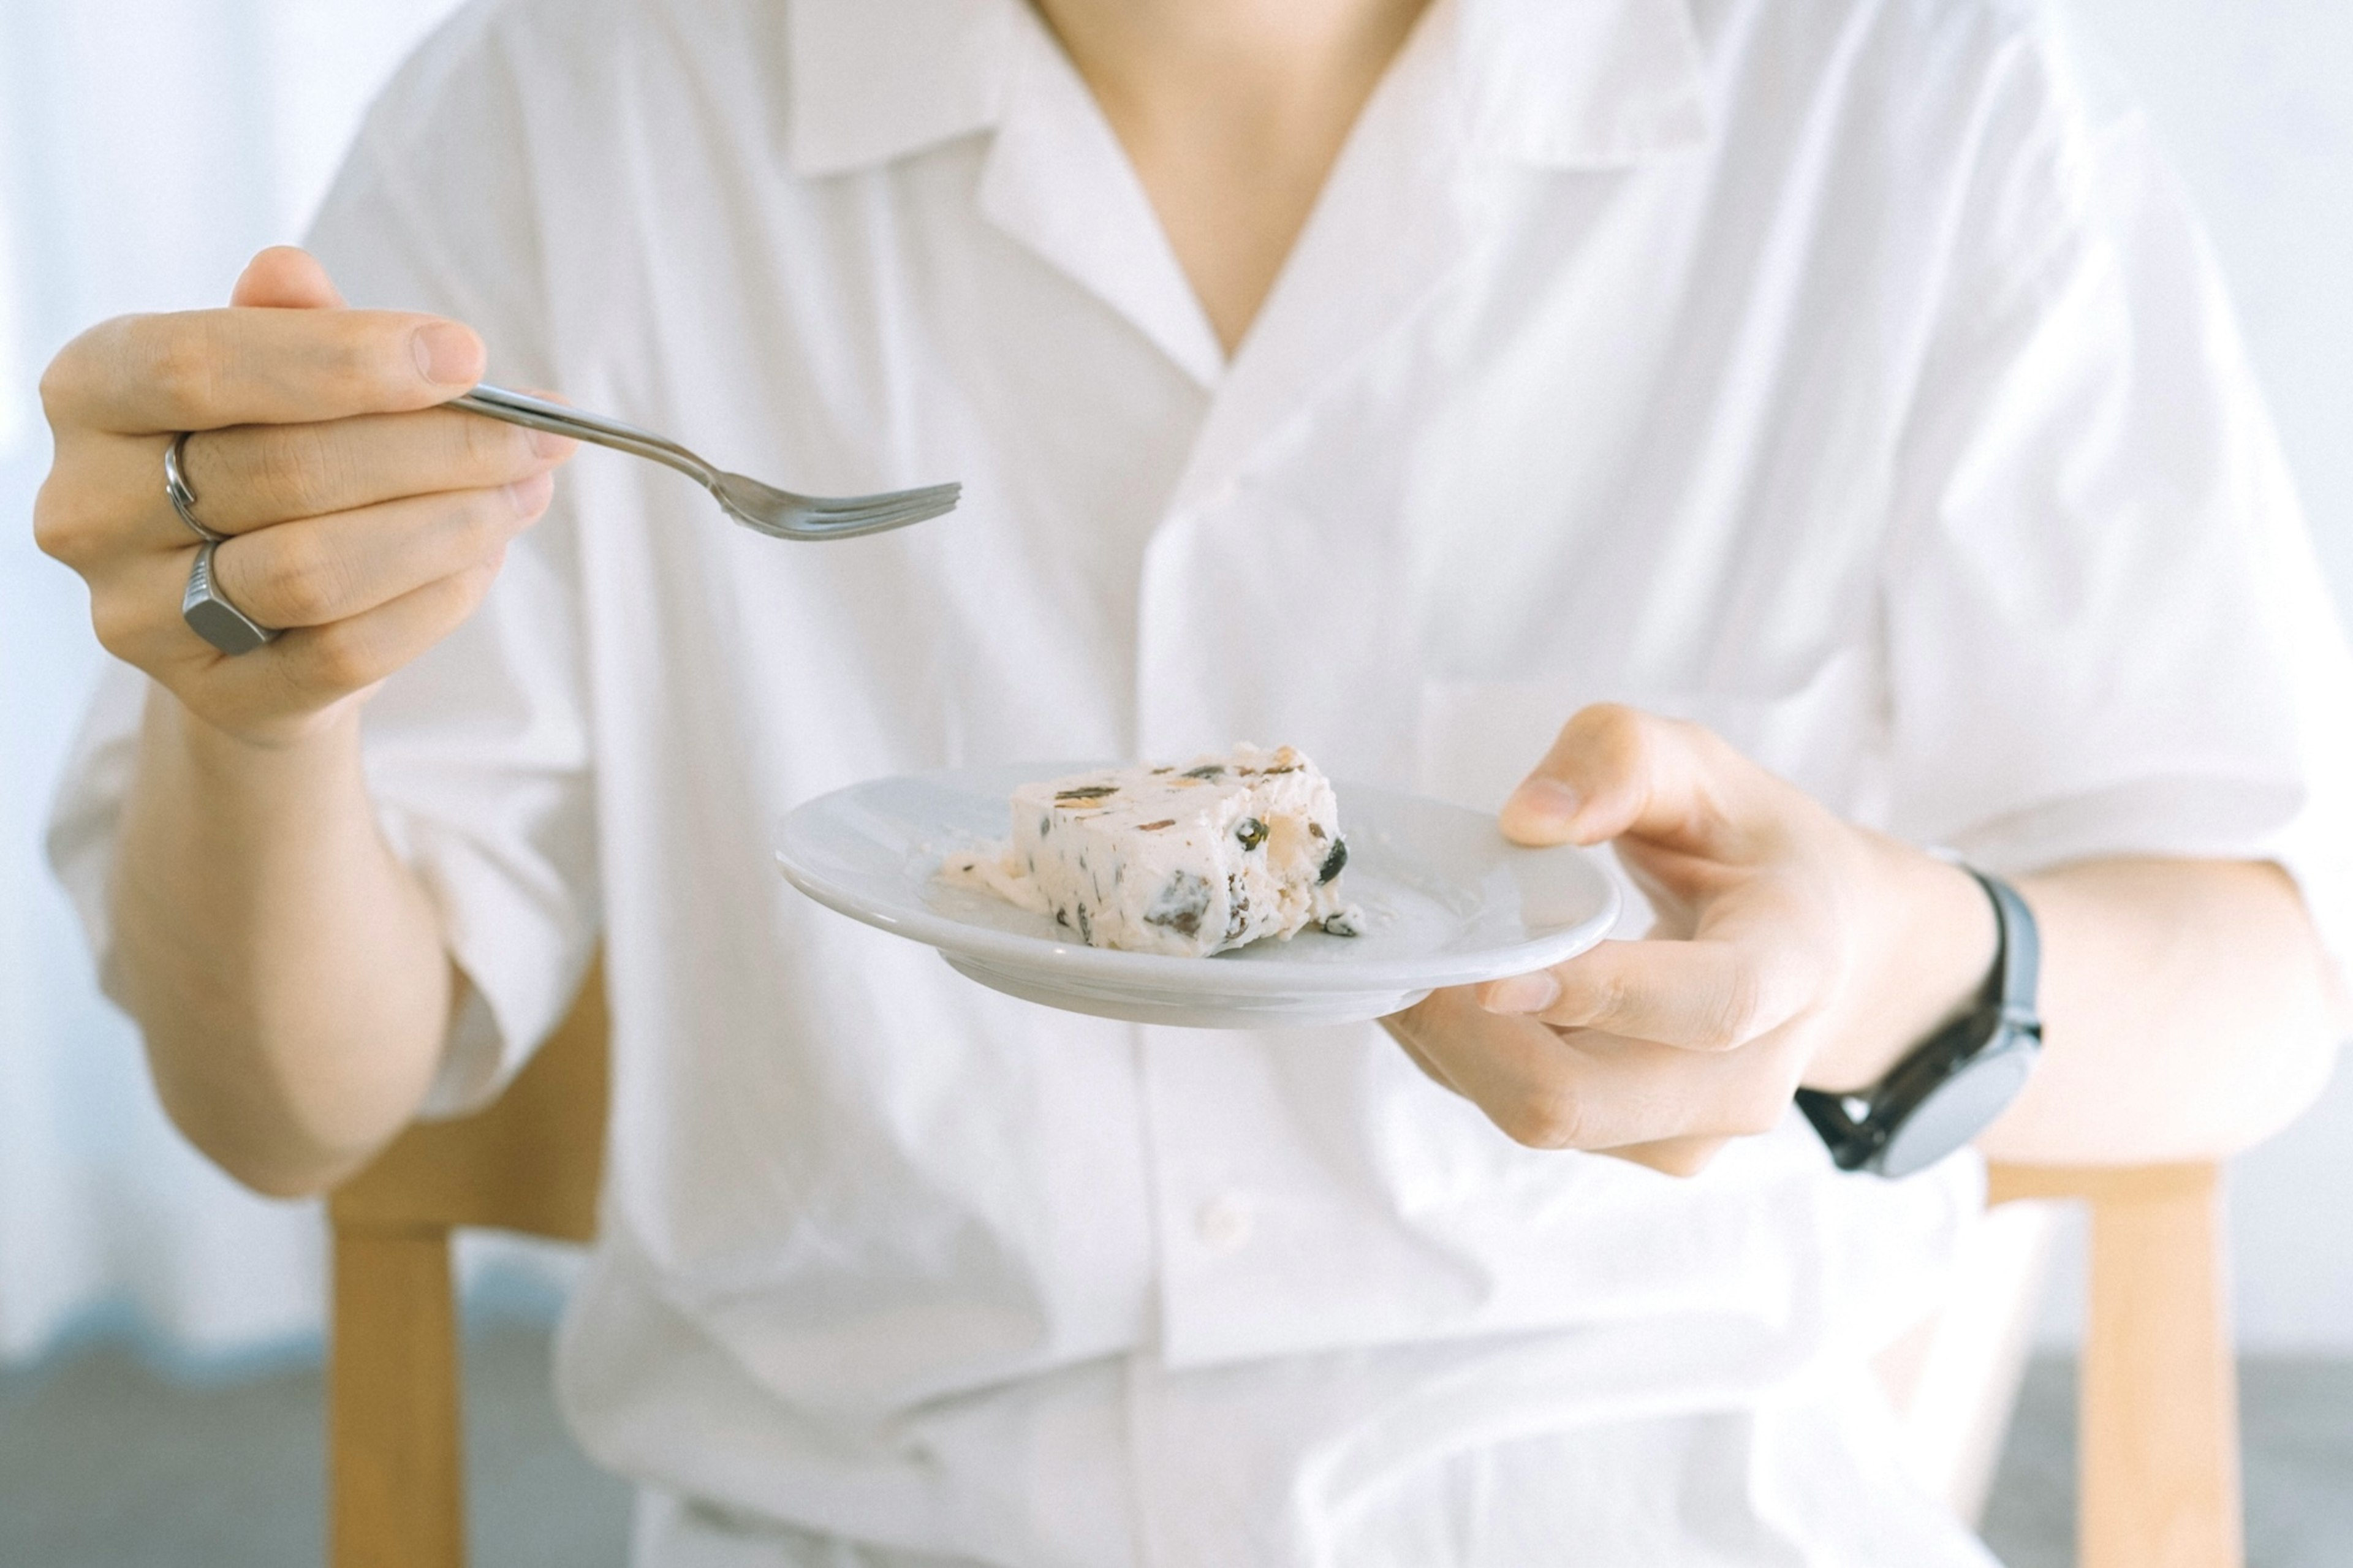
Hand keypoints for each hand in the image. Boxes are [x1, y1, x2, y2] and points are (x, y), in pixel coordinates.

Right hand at [33, 247, 573, 748]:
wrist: (249, 618)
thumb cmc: (267, 461)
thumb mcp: (270, 378)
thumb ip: (290, 325)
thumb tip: (295, 275)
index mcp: (92, 395)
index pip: (200, 366)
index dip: (342, 359)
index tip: (467, 355)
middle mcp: (90, 508)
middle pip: (283, 471)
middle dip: (437, 449)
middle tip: (537, 436)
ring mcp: (141, 615)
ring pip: (318, 569)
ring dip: (450, 526)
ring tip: (526, 489)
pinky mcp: (217, 698)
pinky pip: (348, 651)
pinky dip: (435, 601)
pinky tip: (484, 558)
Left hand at [1382, 705, 1997, 1175]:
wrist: (1817, 944)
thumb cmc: (1747, 842)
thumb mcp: (1701, 767)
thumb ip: (1620, 762)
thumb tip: (1525, 819)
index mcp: (1794, 966)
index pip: (1709, 1007)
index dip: (1599, 997)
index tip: (1492, 973)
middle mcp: (1749, 1077)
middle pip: (1583, 1099)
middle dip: (1467, 1035)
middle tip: (1392, 952)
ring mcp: (1690, 1130)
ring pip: (1536, 1114)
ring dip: (1449, 1046)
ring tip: (1404, 959)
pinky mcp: (1636, 1146)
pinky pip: (1524, 1113)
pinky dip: (1462, 1059)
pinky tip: (1439, 991)